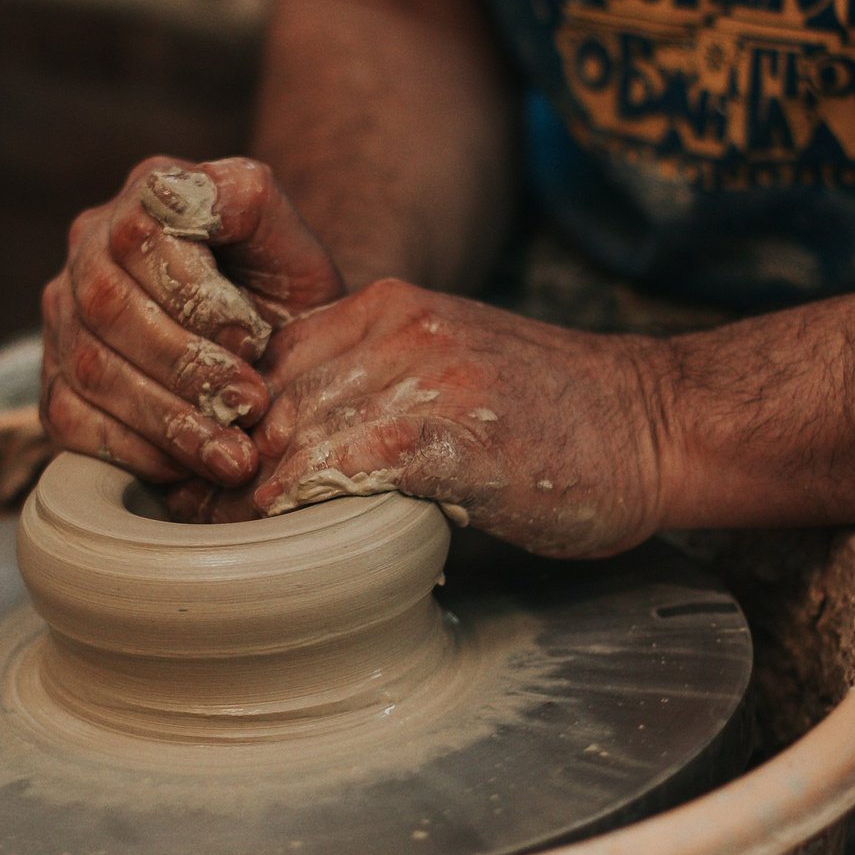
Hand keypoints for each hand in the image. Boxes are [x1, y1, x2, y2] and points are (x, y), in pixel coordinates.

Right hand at [40, 156, 346, 487]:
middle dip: (187, 365)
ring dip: (168, 419)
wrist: (273, 359)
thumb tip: (205, 197)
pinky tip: (187, 467)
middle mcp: (89, 247)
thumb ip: (253, 205)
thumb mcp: (289, 248)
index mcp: (146, 195)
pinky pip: (71, 420)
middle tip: (251, 406)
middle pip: (109, 305)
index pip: (142, 233)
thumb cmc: (282, 299)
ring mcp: (63, 317)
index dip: (197, 293)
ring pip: (91, 367)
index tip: (254, 340)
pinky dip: (134, 449)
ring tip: (233, 454)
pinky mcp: (54, 383)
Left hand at [238, 279, 675, 558]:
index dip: (223, 424)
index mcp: (384, 306)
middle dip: (222, 467)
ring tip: (228, 548)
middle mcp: (397, 325)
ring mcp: (428, 374)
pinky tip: (292, 541)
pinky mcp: (457, 432)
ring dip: (252, 498)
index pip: (262, 359)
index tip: (202, 483)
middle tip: (194, 526)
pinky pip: (348, 465)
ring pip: (295, 432)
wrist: (660, 422)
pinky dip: (307, 505)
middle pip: (266, 398)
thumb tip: (273, 455)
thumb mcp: (445, 367)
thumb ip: (367, 386)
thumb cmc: (555, 415)